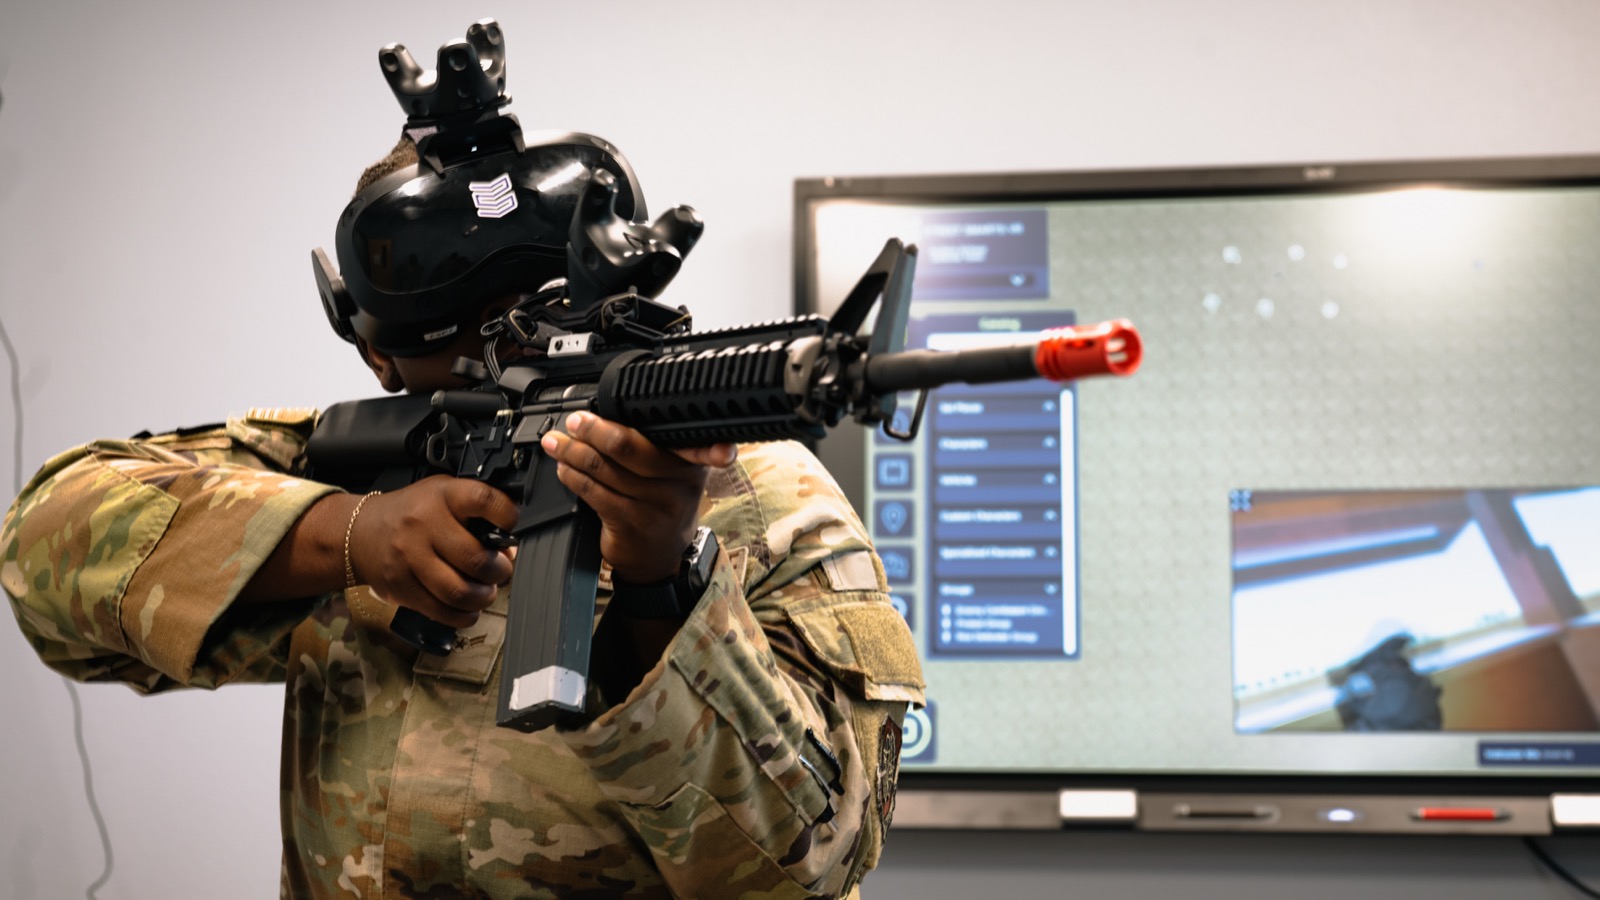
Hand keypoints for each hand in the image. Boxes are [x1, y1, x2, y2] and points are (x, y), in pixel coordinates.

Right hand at [347, 476, 517, 628]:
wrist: (361, 532)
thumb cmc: (412, 513)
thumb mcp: (444, 495)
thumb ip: (478, 515)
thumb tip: (508, 550)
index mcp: (442, 496)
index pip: (483, 500)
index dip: (507, 516)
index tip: (511, 525)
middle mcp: (423, 525)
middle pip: (476, 558)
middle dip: (499, 570)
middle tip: (500, 570)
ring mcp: (410, 557)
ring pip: (459, 591)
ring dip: (483, 597)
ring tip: (485, 591)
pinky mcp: (401, 586)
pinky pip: (441, 610)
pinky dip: (463, 615)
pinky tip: (468, 607)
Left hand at [540, 411, 736, 583]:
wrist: (661, 557)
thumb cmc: (659, 506)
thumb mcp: (672, 474)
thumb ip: (650, 447)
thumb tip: (602, 417)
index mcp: (690, 460)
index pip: (655, 431)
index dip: (618, 418)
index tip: (589, 413)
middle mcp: (679, 481)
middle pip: (625, 446)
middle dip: (591, 431)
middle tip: (573, 424)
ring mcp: (656, 505)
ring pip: (604, 469)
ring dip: (573, 453)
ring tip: (557, 444)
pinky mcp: (632, 524)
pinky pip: (594, 493)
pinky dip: (573, 478)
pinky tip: (564, 470)